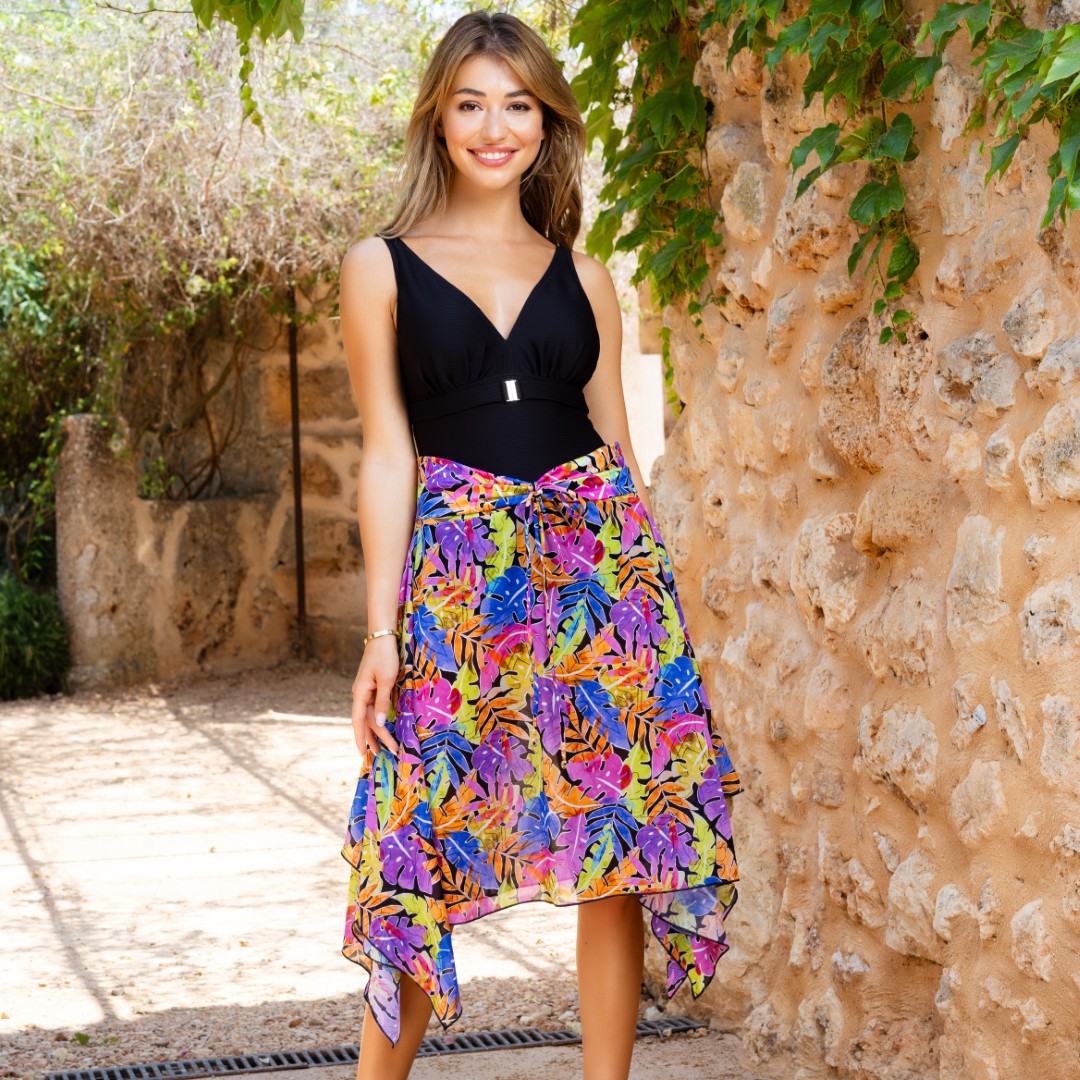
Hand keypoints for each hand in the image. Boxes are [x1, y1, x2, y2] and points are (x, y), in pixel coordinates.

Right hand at [351, 635, 400, 770]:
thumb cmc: (385, 657)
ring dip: (377, 731)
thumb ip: (382, 702)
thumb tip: (379, 724)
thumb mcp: (387, 679)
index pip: (358, 721)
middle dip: (375, 738)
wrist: (382, 638)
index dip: (359, 738)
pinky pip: (374, 708)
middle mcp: (360, 694)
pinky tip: (382, 727)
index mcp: (360, 693)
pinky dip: (378, 719)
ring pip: (370, 716)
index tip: (362, 754)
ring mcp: (366, 691)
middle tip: (387, 752)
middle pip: (366, 721)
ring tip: (383, 747)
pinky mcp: (373, 687)